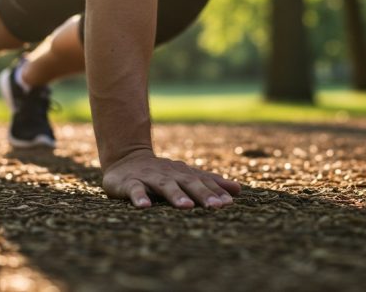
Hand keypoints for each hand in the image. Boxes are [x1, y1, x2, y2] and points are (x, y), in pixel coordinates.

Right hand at [102, 149, 241, 208]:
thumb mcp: (186, 176)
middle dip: (202, 194)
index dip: (215, 191)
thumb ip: (210, 182)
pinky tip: (144, 206)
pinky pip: (135, 189)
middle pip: (187, 183)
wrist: (126, 158)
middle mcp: (169, 174)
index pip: (202, 182)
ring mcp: (149, 177)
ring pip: (164, 185)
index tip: (229, 202)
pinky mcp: (130, 183)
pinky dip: (139, 197)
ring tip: (186, 206)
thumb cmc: (162, 173)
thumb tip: (239, 189)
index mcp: (183, 173)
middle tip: (216, 206)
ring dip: (175, 195)